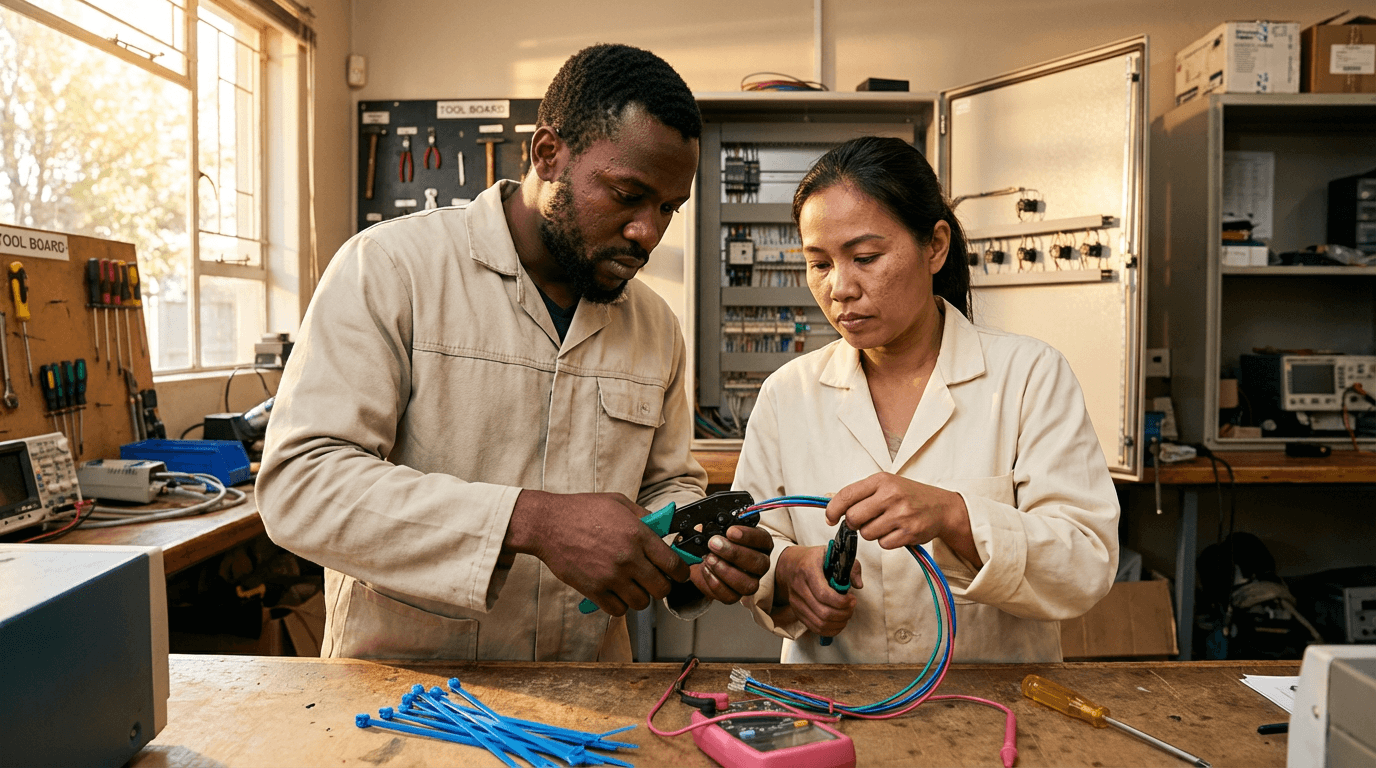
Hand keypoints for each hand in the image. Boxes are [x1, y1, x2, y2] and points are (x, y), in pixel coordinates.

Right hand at [505, 490, 690, 615]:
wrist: (548, 524)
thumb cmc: (581, 510)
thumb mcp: (619, 503)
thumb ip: (644, 516)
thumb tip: (663, 529)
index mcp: (638, 534)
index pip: (673, 564)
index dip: (681, 572)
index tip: (679, 573)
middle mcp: (628, 557)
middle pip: (662, 588)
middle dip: (662, 586)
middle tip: (654, 580)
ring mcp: (611, 576)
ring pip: (641, 602)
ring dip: (640, 597)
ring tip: (632, 586)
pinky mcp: (593, 589)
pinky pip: (618, 610)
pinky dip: (619, 605)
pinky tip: (615, 593)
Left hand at [689, 525, 773, 603]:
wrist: (702, 559)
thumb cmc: (714, 542)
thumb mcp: (714, 529)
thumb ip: (713, 526)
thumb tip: (702, 527)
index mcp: (760, 543)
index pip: (763, 539)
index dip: (748, 536)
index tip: (730, 531)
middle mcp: (759, 563)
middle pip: (759, 564)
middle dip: (735, 553)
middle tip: (714, 543)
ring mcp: (749, 581)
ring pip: (748, 585)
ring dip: (726, 571)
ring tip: (709, 559)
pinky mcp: (735, 595)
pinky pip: (730, 596)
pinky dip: (716, 583)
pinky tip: (707, 570)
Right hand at [774, 544, 862, 637]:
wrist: (791, 564)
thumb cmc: (815, 559)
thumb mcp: (834, 554)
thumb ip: (851, 566)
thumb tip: (858, 584)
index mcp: (808, 570)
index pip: (824, 594)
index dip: (842, 602)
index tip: (852, 599)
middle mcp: (799, 587)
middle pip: (823, 612)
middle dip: (843, 614)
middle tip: (852, 607)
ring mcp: (796, 602)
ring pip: (819, 623)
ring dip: (838, 623)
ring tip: (847, 615)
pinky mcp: (796, 612)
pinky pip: (814, 628)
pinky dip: (830, 630)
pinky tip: (839, 622)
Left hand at [825, 472, 979, 564]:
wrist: (942, 507)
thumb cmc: (909, 495)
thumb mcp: (885, 485)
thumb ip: (858, 493)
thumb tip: (828, 499)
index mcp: (882, 480)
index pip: (846, 495)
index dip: (832, 510)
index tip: (830, 518)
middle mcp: (891, 495)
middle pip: (853, 518)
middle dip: (854, 524)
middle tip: (865, 521)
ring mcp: (901, 514)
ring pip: (867, 533)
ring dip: (871, 533)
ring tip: (885, 524)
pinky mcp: (910, 532)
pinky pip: (883, 544)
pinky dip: (886, 541)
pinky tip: (896, 531)